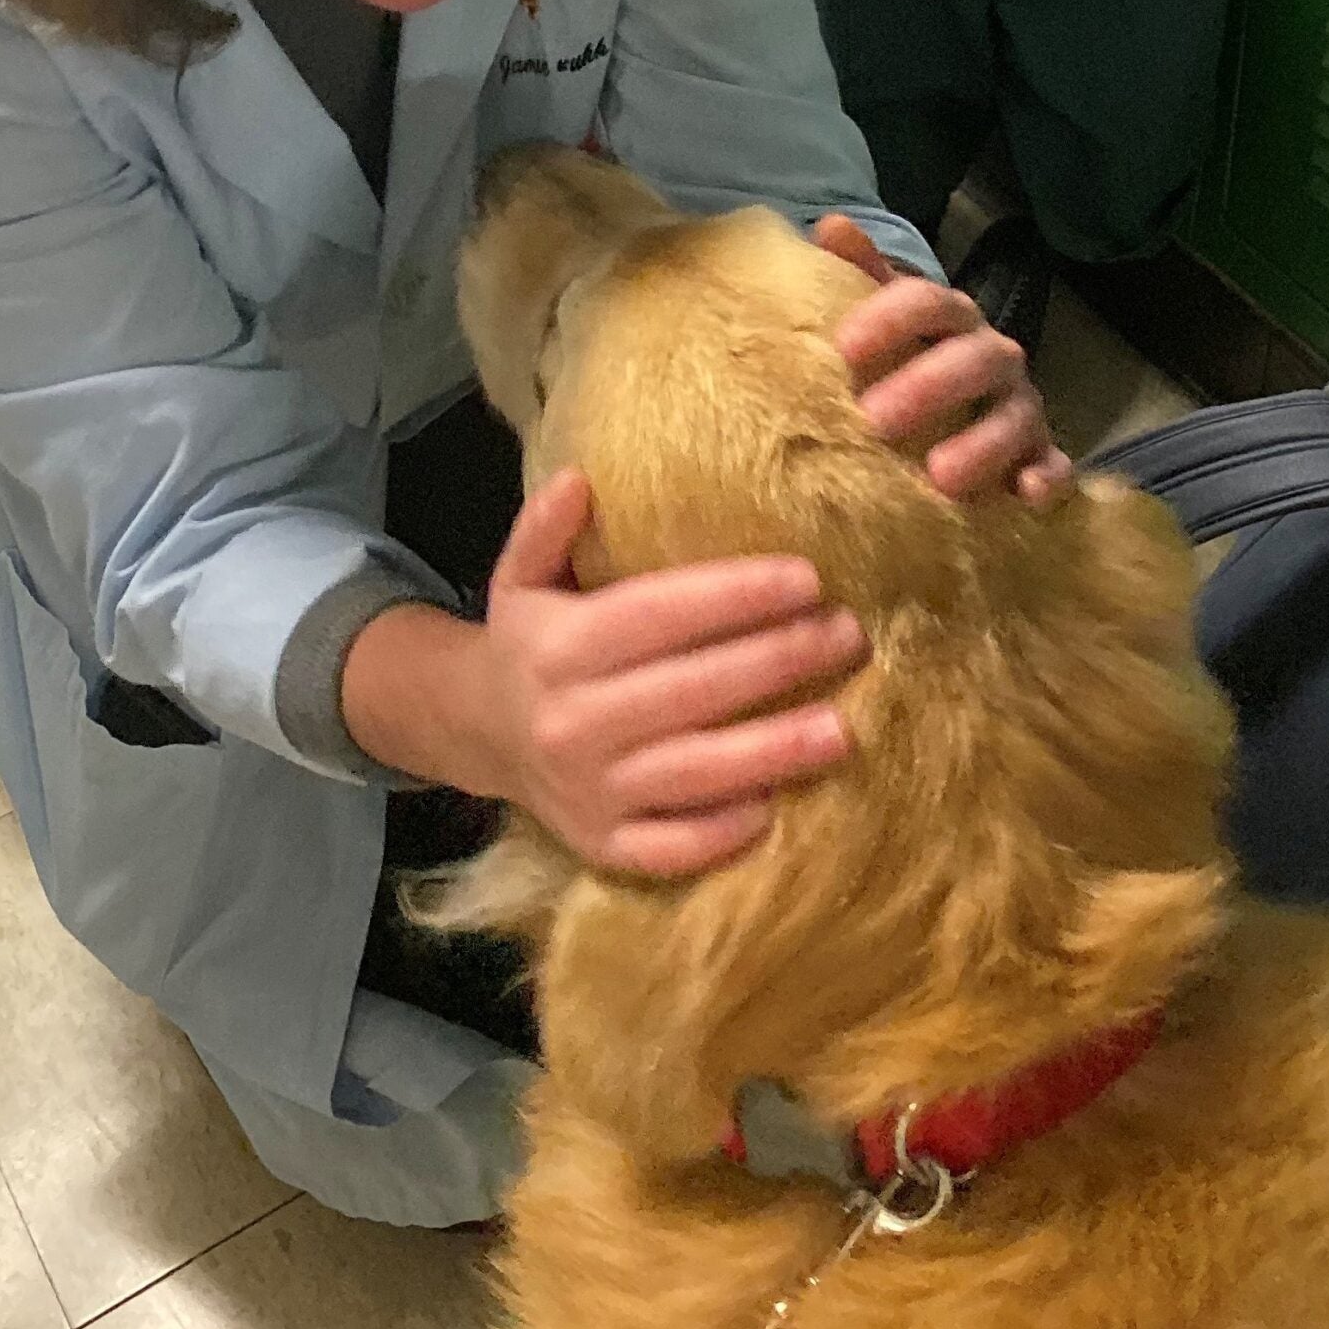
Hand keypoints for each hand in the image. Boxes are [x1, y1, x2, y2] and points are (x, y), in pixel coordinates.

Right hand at [475, 469, 867, 876]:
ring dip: (772, 752)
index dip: (735, 596)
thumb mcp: (521, 577)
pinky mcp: (601, 845)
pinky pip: (669, 848)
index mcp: (559, 647)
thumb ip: (546, 529)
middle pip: (692, 690)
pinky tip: (779, 806)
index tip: (809, 578)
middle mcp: (571, 721)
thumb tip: (578, 480)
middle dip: (779, 662)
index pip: (658, 615)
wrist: (478, 734)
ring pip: (692, 773)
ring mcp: (587, 791)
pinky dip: (722, 834)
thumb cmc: (530, 644)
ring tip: (844, 728)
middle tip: (850, 637)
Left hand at [814, 217, 1070, 507]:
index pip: (927, 300)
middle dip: (928, 386)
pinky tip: (1025, 495)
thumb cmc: (903, 363)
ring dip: (983, 444)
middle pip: (973, 358)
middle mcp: (992, 356)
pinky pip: (1057, 465)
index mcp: (950, 319)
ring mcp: (1021, 407)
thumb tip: (832, 227)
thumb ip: (857, 277)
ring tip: (940, 476)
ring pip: (1017, 416)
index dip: (889, 319)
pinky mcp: (1041, 457)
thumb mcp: (877, 321)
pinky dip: (1047, 477)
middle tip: (873, 419)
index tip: (843, 349)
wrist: (950, 420)